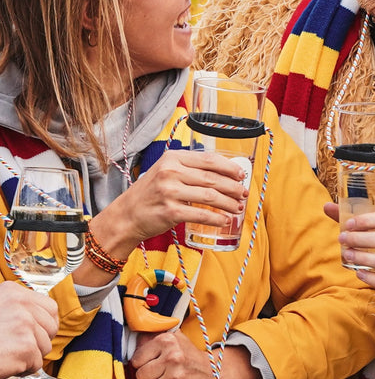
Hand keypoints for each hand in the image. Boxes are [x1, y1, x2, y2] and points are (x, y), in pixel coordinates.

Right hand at [0, 281, 58, 377]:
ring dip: (29, 357)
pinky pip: (36, 363)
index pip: (50, 307)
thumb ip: (14, 310)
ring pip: (45, 346)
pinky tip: (5, 365)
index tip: (37, 334)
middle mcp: (21, 304)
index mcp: (12, 292)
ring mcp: (24, 324)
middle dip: (39, 342)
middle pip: (51, 327)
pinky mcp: (25, 346)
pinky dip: (22, 370)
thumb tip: (42, 319)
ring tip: (6, 355)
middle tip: (18, 349)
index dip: (46, 324)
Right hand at [74, 150, 247, 283]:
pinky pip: (201, 215)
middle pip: (213, 179)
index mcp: (173, 158)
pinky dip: (216, 218)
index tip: (241, 174)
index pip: (209, 160)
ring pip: (210, 197)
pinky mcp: (170, 212)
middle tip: (244, 193)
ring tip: (237, 207)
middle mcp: (171, 172)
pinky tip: (224, 220)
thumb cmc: (150, 194)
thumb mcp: (166, 171)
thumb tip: (223, 173)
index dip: (229, 168)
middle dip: (233, 187)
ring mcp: (170, 192)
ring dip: (229, 203)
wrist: (126, 216)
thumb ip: (189, 168)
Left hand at [130, 332, 259, 378]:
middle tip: (163, 377)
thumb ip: (153, 338)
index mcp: (168, 340)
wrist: (216, 375)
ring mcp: (178, 376)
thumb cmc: (190, 359)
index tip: (156, 366)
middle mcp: (173, 356)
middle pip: (140, 377)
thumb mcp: (176, 341)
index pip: (137, 360)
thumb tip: (132, 336)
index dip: (144, 366)